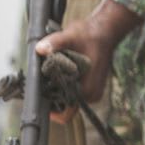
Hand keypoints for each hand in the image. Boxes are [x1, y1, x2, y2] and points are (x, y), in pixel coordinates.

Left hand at [34, 0, 140, 122]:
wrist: (105, 31)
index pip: (64, 112)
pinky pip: (72, 94)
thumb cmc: (91, 35)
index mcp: (88, 90)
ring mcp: (92, 93)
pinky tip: (60, 72)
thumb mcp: (71, 35)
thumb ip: (55, 42)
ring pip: (67, 101)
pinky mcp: (90, 88)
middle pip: (64, 107)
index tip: (39, 93)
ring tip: (51, 74)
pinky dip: (63, 86)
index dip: (49, 106)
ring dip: (57, 90)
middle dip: (51, 96)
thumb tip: (40, 49)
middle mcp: (91, 95)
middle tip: (43, 79)